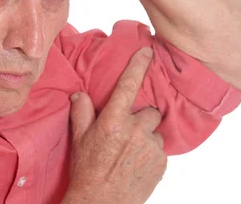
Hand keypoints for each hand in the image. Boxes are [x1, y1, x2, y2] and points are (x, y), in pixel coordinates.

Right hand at [63, 47, 166, 203]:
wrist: (101, 203)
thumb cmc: (87, 171)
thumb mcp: (79, 139)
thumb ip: (81, 112)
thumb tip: (79, 95)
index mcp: (114, 121)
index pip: (128, 85)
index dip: (138, 65)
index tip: (147, 52)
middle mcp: (135, 131)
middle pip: (150, 111)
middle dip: (142, 117)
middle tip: (128, 130)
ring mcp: (150, 147)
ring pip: (155, 131)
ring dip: (147, 135)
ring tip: (131, 150)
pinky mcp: (161, 163)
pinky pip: (160, 148)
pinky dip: (151, 151)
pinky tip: (136, 162)